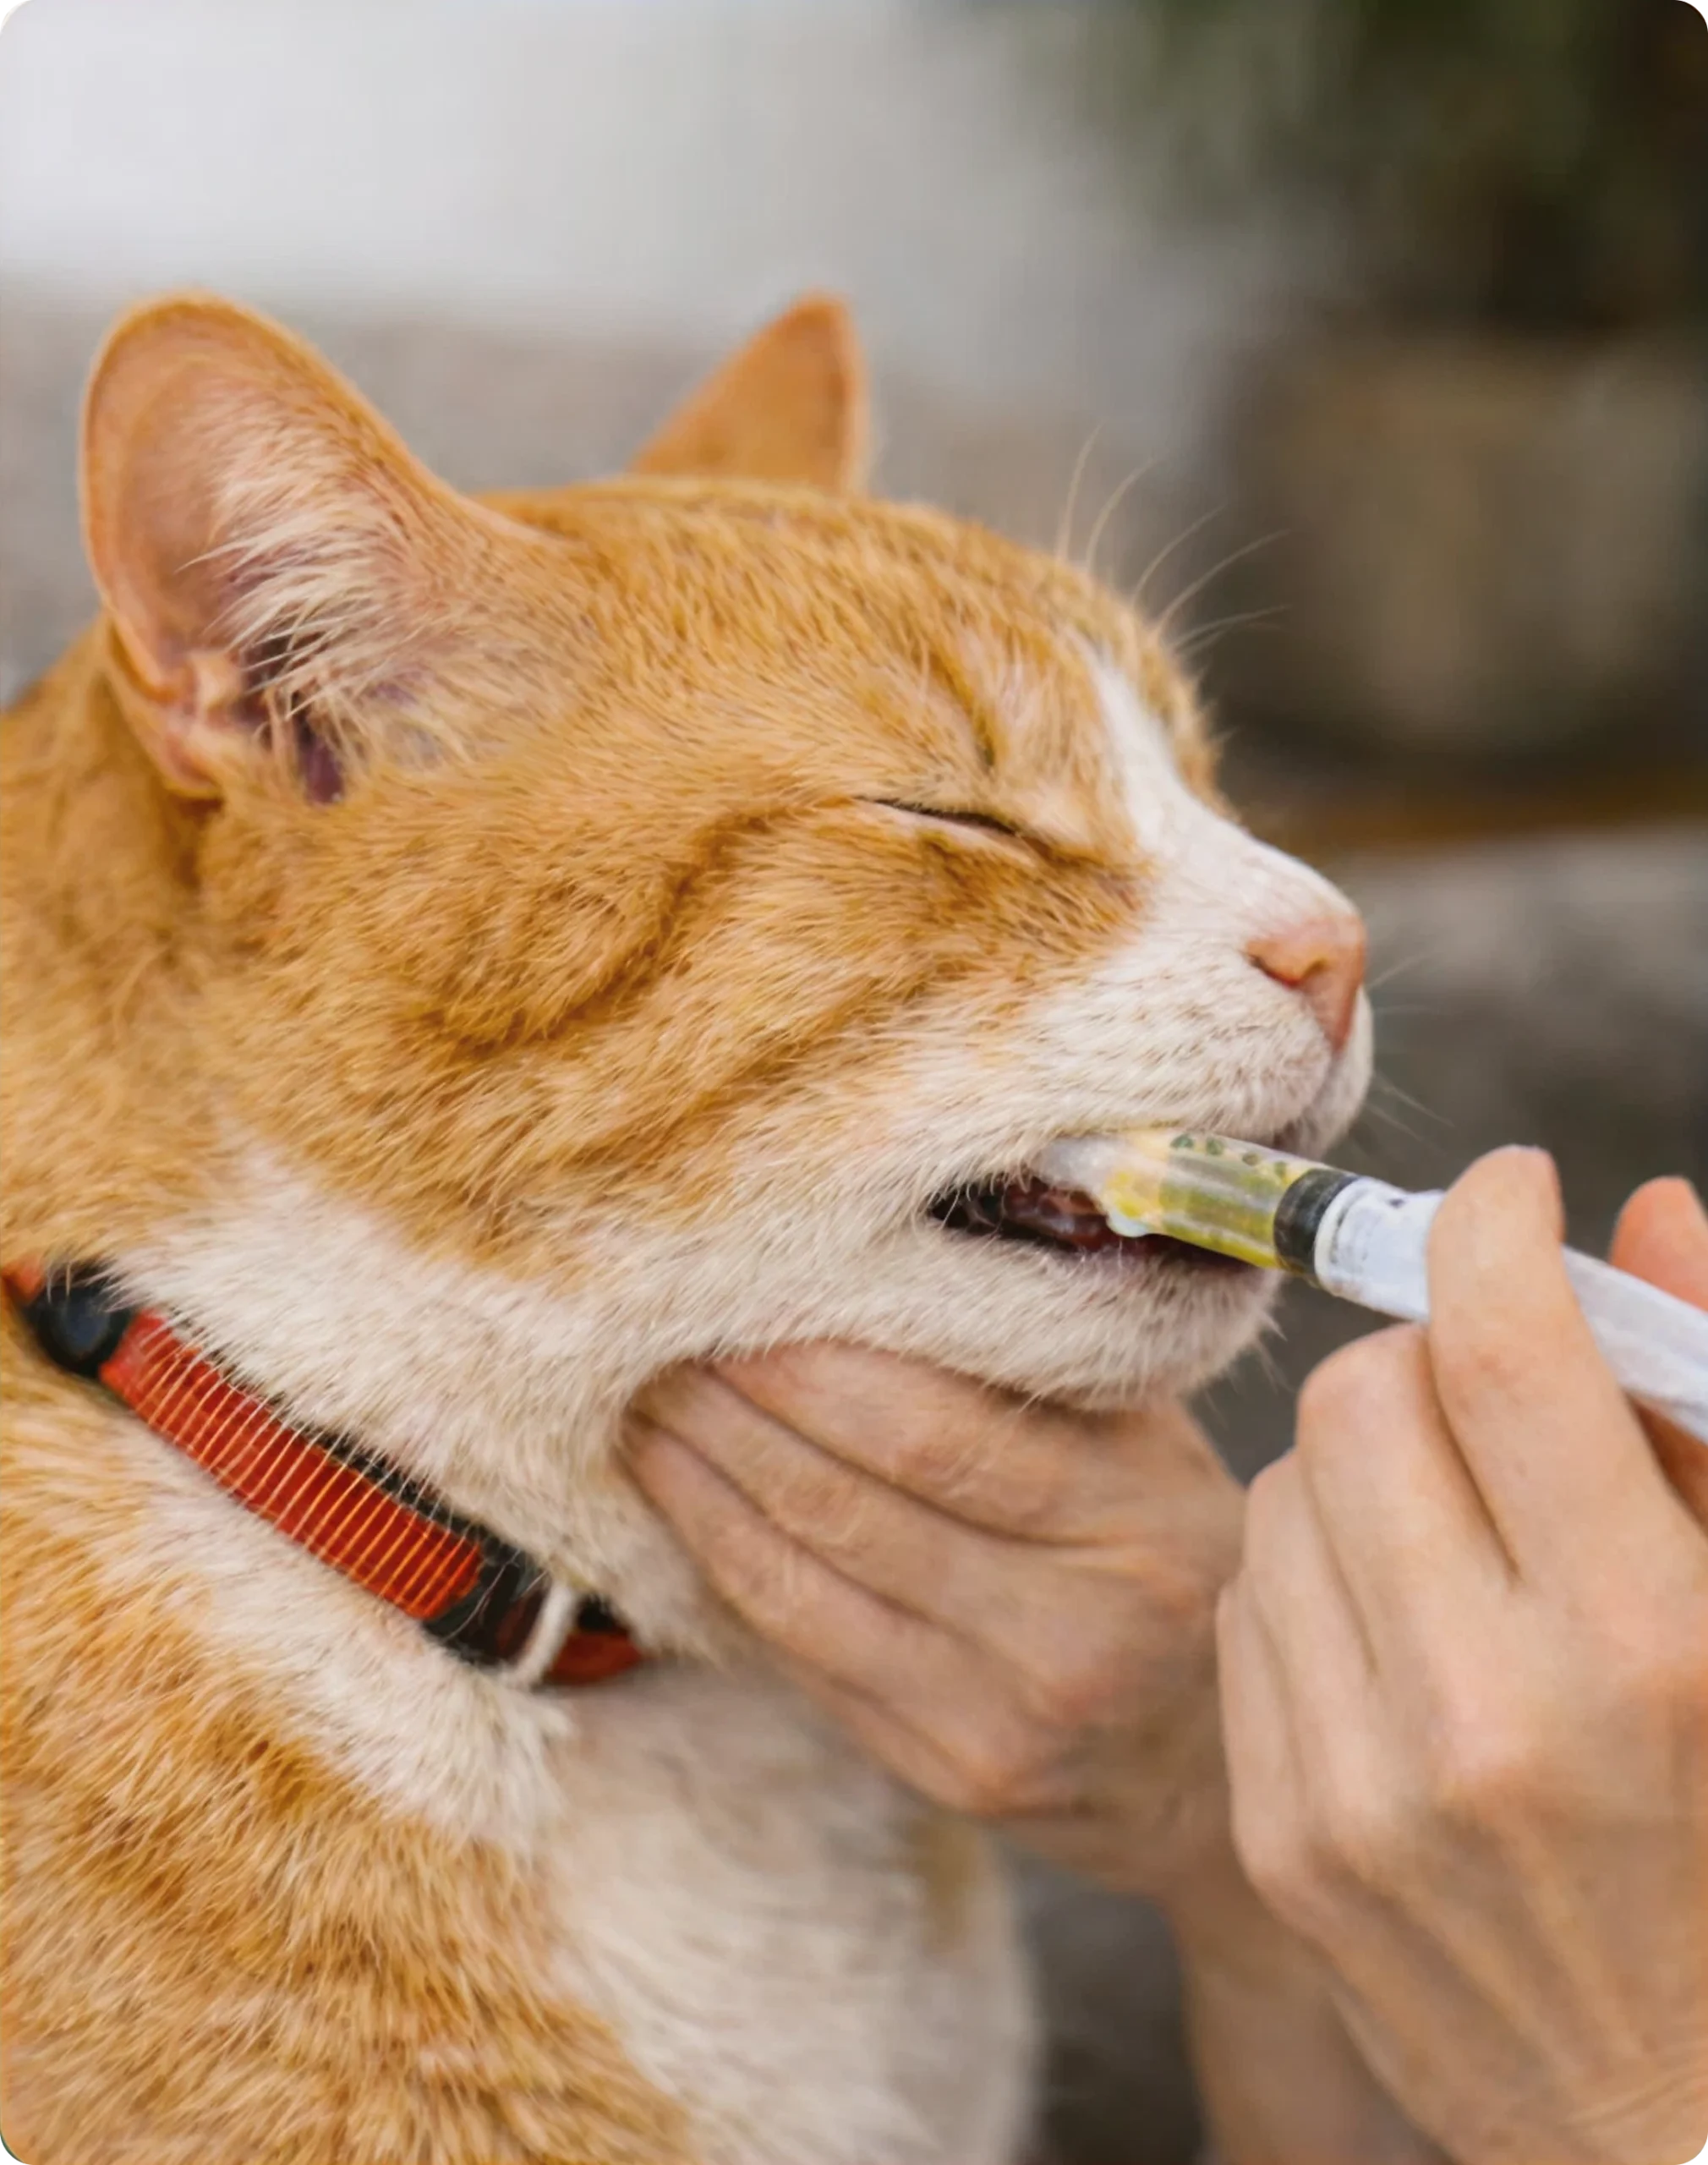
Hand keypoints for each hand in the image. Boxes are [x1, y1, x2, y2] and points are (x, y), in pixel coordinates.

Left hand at [627, 1348, 1241, 1894]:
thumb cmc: (1173, 1562)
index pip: (934, 1430)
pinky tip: (683, 1506)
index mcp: (1138, 1517)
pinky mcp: (946, 1776)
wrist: (1216, 1769)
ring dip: (700, 1485)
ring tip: (645, 1410)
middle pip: (849, 1500)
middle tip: (658, 1335)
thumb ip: (1048, 1369)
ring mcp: (1003, 1717)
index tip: (739, 1292)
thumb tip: (890, 1264)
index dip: (811, 1363)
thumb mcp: (1155, 1451)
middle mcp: (1075, 1627)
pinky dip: (726, 1568)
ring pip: (802, 1582)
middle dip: (733, 1409)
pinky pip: (803, 1655)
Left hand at [1219, 1155, 1707, 2164]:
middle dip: (1427, 1357)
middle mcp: (1483, 1713)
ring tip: (1458, 1525)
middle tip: (1494, 1392)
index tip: (1506, 1191)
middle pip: (1363, 1401)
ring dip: (1365, 1465)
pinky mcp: (1284, 1830)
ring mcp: (1360, 1783)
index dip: (1494, 1229)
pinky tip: (1401, 1619)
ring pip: (1284, 1490)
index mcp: (1644, 1645)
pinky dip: (1314, 1573)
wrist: (1674, 2118)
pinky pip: (1247, 1606)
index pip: (1507, 1358)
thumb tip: (1655, 1211)